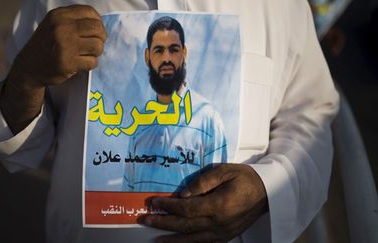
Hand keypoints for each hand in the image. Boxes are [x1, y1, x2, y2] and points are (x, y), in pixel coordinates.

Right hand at [1, 5, 105, 132]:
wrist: (28, 67)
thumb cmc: (46, 45)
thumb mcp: (54, 25)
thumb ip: (74, 20)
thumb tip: (100, 24)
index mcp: (59, 15)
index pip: (90, 12)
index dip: (98, 22)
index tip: (94, 32)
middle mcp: (62, 28)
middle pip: (97, 28)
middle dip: (101, 38)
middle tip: (94, 45)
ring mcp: (65, 46)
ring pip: (98, 46)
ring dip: (96, 53)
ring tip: (86, 54)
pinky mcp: (68, 63)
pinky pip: (92, 62)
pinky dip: (89, 64)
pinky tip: (80, 64)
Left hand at [142, 164, 267, 242]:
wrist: (267, 192)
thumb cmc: (245, 178)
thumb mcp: (224, 171)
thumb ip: (203, 182)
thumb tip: (183, 194)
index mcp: (219, 205)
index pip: (187, 208)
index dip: (168, 206)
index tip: (154, 202)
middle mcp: (219, 222)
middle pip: (185, 225)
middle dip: (163, 223)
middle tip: (145, 220)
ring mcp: (223, 232)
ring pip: (192, 239)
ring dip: (172, 239)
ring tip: (155, 239)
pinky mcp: (226, 236)